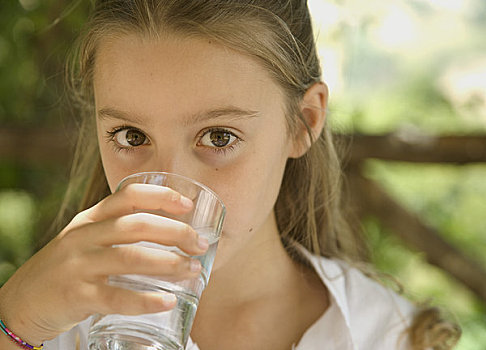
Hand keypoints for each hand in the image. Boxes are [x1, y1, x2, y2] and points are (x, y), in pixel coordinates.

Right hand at [0, 183, 208, 345]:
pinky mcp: (76, 296)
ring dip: (169, 263)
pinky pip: (116, 297)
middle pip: (137, 225)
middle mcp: (84, 236)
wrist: (22, 301)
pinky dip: (146, 300)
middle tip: (200, 244)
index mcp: (90, 218)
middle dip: (176, 232)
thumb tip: (172, 233)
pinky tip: (168, 301)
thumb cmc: (69, 268)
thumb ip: (119, 231)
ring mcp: (78, 265)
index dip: (162, 196)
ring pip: (131, 258)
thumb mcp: (87, 239)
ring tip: (193, 270)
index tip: (188, 205)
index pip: (129, 195)